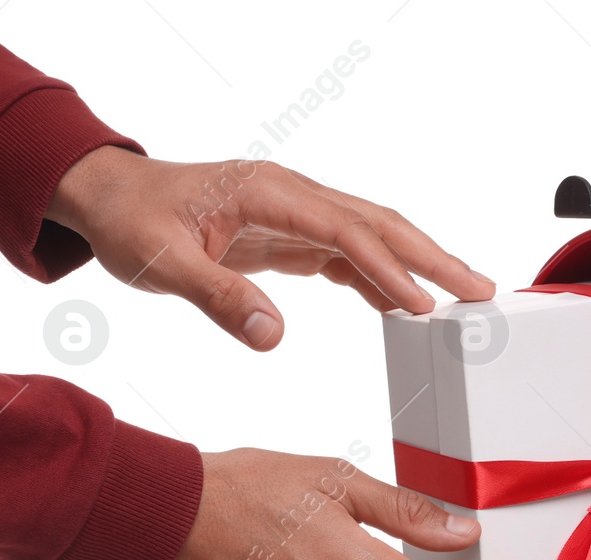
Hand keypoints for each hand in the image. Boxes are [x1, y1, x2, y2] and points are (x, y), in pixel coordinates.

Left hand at [45, 147, 494, 349]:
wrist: (109, 196)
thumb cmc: (130, 221)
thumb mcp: (159, 264)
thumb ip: (217, 297)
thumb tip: (272, 337)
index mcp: (268, 192)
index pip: (345, 231)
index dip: (388, 269)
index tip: (424, 306)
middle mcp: (293, 195)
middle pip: (380, 224)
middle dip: (434, 258)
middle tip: (482, 292)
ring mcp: (297, 212)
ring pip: (374, 237)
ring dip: (420, 267)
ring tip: (464, 299)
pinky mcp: (293, 233)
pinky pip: (350, 254)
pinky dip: (383, 279)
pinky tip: (406, 306)